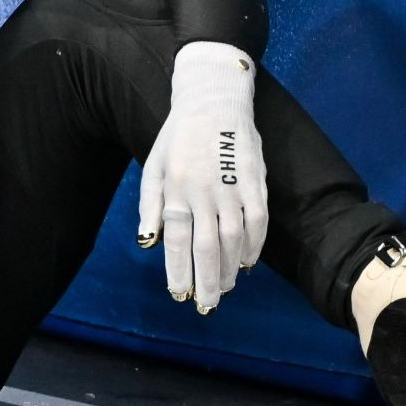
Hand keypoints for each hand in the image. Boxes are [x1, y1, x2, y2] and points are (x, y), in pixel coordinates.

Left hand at [138, 41, 269, 313]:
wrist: (213, 99)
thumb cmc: (178, 136)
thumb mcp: (153, 166)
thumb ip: (149, 206)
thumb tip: (147, 244)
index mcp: (175, 189)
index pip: (176, 242)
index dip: (178, 272)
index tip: (179, 295)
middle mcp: (203, 192)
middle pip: (206, 248)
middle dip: (206, 282)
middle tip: (206, 306)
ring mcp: (231, 186)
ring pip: (233, 239)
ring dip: (229, 269)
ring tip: (225, 288)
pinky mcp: (255, 180)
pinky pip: (258, 220)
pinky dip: (254, 245)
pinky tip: (247, 262)